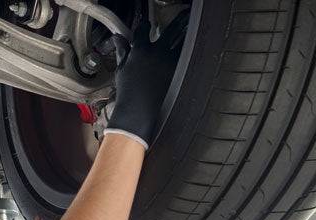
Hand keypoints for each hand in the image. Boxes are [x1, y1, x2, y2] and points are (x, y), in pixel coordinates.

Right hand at [105, 13, 186, 147]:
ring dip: (189, 33)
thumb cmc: (127, 92)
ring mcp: (169, 62)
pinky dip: (192, 51)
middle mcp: (156, 52)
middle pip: (170, 30)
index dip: (145, 25)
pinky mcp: (178, 72)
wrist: (138, 111)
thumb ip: (122, 51)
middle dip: (178, 19)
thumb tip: (117, 37)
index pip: (144, 30)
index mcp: (139, 50)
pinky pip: (188, 57)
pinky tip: (197, 47)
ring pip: (183, 41)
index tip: (148, 24)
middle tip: (185, 13)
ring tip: (194, 26)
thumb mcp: (121, 69)